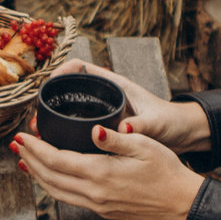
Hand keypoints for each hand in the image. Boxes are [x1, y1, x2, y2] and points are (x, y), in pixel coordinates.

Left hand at [12, 120, 204, 219]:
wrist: (181, 202)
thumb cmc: (166, 171)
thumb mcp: (144, 146)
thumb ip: (116, 139)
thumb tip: (95, 130)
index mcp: (101, 174)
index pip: (56, 160)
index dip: (35, 148)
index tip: (22, 136)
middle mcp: (94, 193)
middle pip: (50, 177)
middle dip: (30, 160)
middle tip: (16, 145)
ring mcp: (97, 205)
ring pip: (56, 191)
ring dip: (37, 175)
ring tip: (25, 160)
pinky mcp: (103, 210)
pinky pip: (68, 198)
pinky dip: (52, 186)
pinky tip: (49, 177)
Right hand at [42, 60, 208, 152]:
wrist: (183, 136)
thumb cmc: (172, 123)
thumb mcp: (156, 123)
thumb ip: (140, 126)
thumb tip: (123, 129)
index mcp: (116, 87)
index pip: (80, 68)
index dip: (61, 71)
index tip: (48, 85)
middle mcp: (106, 97)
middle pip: (69, 92)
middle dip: (49, 103)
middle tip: (37, 123)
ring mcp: (104, 113)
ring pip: (70, 112)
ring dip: (53, 122)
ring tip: (41, 138)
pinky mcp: (105, 129)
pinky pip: (78, 129)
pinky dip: (64, 136)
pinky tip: (56, 151)